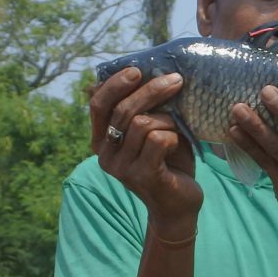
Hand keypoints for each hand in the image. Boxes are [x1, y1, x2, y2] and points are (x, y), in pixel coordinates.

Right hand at [89, 65, 203, 241]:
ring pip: (143, 124)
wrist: (179, 205)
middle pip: (123, 110)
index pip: (98, 104)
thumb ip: (143, 109)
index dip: (115, 84)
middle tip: (176, 81)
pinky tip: (177, 145)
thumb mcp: (153, 130)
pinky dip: (173, 136)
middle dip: (152, 91)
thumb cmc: (168, 162)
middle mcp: (105, 155)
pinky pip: (158, 140)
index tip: (136, 70)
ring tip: (178, 128)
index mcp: (101, 140)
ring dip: (168, 120)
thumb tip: (143, 71)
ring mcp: (121, 168)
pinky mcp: (142, 176)